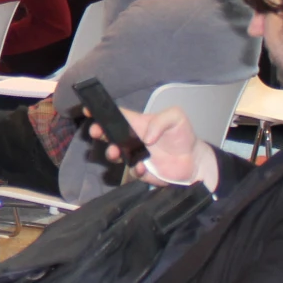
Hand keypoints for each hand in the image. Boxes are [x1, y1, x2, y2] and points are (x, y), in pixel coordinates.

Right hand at [91, 104, 217, 192]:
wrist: (194, 161)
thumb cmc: (182, 135)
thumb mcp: (176, 118)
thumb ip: (161, 121)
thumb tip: (146, 138)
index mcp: (137, 124)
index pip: (116, 115)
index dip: (101, 111)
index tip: (88, 110)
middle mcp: (132, 139)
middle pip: (109, 134)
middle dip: (99, 132)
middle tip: (96, 132)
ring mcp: (135, 156)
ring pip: (116, 154)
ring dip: (112, 153)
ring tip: (115, 152)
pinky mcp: (142, 172)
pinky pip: (133, 172)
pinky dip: (135, 170)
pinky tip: (142, 167)